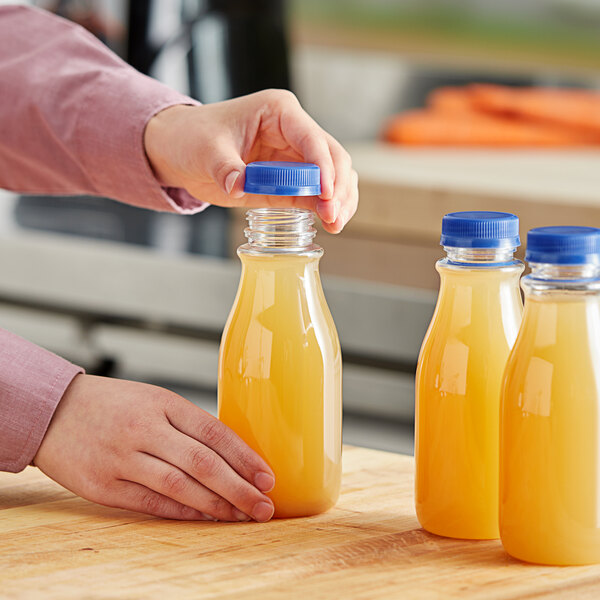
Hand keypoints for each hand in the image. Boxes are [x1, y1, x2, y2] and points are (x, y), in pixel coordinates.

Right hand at [34, 374, 275, 521]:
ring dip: (216, 505)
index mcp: (162, 403)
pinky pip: (151, 503)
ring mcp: (122, 458)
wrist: (53, 411)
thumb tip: (231, 455)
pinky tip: (205, 518)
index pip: (214, 432)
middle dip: (240, 488)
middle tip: (264, 506)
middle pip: (203, 463)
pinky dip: (182, 512)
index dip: (245, 457)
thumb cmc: (112, 404)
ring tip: (241, 516)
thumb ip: (188, 424)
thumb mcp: (153, 400)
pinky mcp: (104, 485)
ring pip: (180, 486)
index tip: (267, 477)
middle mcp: (145, 429)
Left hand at [144, 89, 358, 233]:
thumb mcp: (206, 150)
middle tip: (333, 216)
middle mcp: (295, 131)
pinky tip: (330, 223)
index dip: (323, 168)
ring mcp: (295, 156)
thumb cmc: (193, 137)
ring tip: (335, 224)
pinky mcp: (290, 180)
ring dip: (339, 200)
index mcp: (280, 112)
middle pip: (334, 157)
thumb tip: (240, 185)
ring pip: (334, 176)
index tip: (326, 195)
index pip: (313, 139)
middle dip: (337, 188)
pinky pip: (317, 193)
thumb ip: (226, 168)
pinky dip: (326, 207)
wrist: (180, 149)